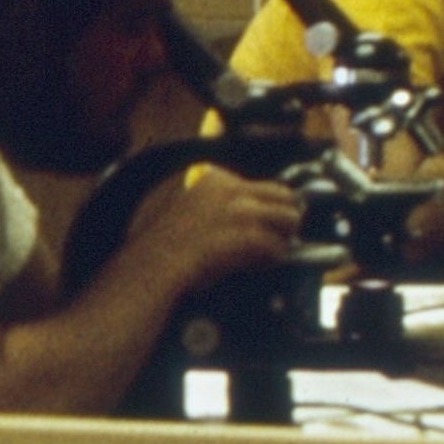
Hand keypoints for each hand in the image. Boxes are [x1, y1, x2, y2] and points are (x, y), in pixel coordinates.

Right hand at [114, 165, 304, 296]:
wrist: (154, 264)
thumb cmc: (162, 244)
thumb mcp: (182, 205)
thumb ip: (210, 201)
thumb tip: (242, 213)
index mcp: (215, 179)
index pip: (260, 185)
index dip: (264, 207)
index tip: (259, 222)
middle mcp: (232, 190)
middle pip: (284, 195)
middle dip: (283, 217)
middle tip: (278, 236)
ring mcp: (242, 212)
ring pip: (289, 218)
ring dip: (283, 237)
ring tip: (270, 252)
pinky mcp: (248, 237)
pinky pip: (278, 247)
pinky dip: (273, 258)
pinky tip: (261, 264)